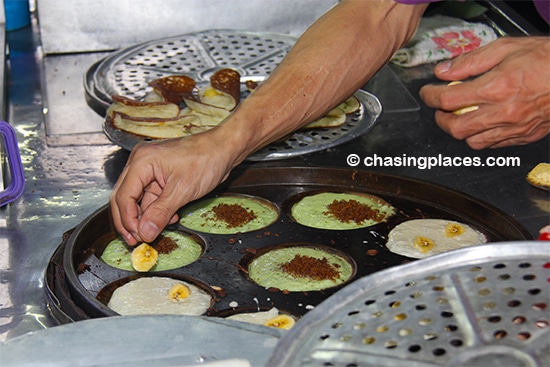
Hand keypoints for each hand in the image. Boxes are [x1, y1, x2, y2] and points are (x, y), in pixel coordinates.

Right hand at [110, 130, 235, 245]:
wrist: (224, 149)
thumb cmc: (206, 159)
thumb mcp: (183, 190)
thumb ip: (161, 213)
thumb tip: (145, 232)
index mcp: (142, 161)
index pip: (123, 195)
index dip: (128, 219)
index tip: (137, 237)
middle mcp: (141, 163)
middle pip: (125, 197)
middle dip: (131, 221)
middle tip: (136, 241)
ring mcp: (150, 170)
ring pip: (138, 200)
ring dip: (146, 218)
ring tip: (154, 232)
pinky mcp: (161, 177)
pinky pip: (152, 197)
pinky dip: (157, 211)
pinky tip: (169, 219)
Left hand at [419, 37, 549, 148]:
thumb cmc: (548, 59)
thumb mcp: (506, 48)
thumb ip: (470, 61)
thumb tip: (444, 71)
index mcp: (497, 87)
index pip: (449, 98)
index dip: (431, 96)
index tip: (428, 92)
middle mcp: (504, 111)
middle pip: (456, 127)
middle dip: (441, 118)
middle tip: (439, 108)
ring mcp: (514, 127)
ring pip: (472, 141)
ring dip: (459, 130)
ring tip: (459, 117)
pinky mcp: (523, 136)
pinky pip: (492, 145)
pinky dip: (480, 136)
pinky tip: (481, 124)